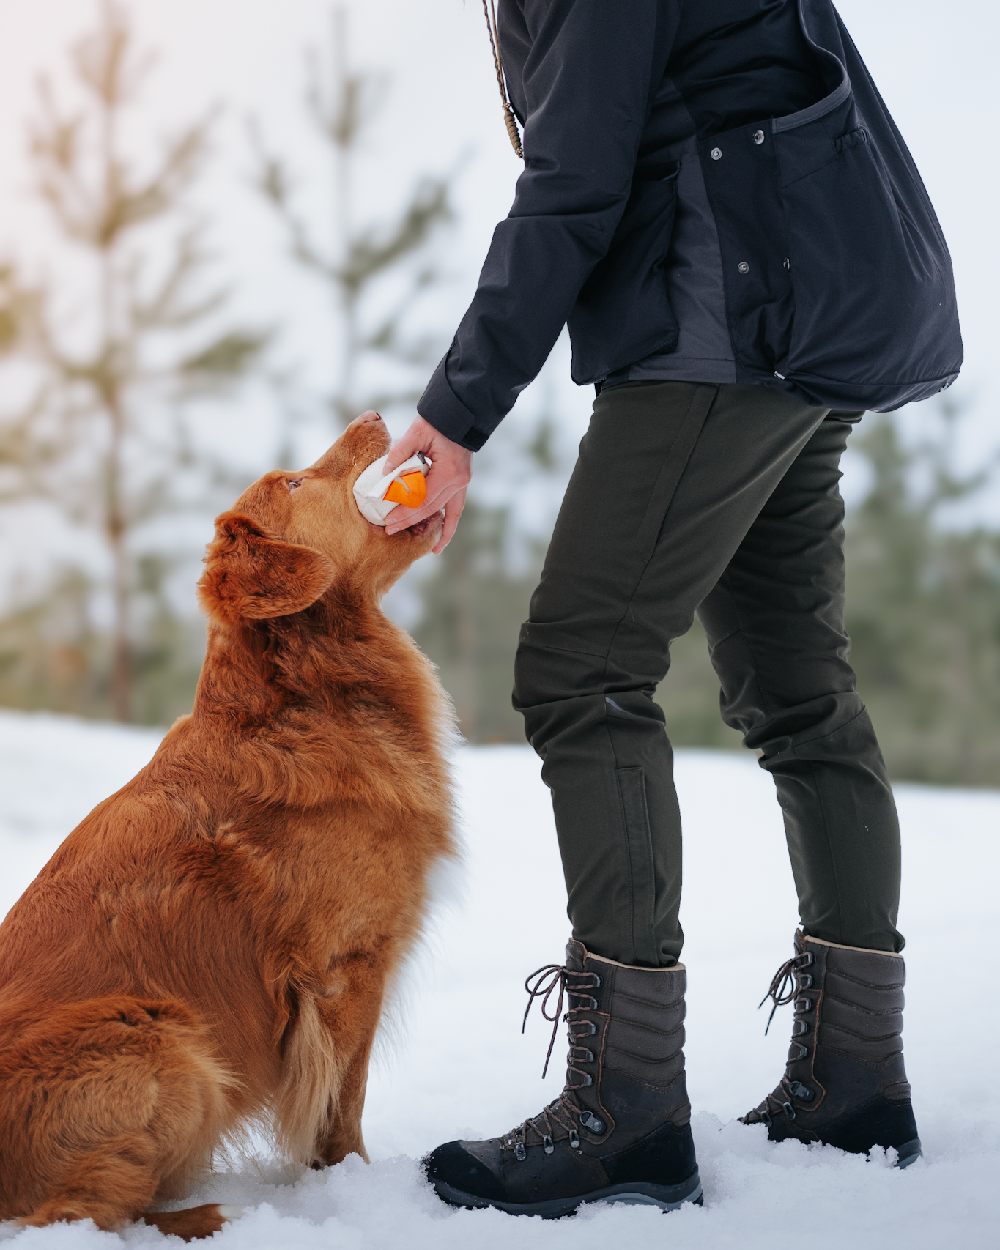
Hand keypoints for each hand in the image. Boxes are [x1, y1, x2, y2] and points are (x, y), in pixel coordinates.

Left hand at [383, 414, 471, 553]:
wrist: (461, 413)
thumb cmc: (438, 421)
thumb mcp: (417, 432)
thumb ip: (400, 453)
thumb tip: (384, 473)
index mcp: (449, 472)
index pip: (423, 500)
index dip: (405, 512)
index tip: (388, 521)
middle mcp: (458, 482)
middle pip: (431, 509)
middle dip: (410, 522)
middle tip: (389, 530)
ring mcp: (462, 484)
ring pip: (446, 514)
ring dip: (431, 529)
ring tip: (421, 547)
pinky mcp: (461, 483)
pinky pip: (455, 510)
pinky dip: (448, 525)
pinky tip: (441, 542)